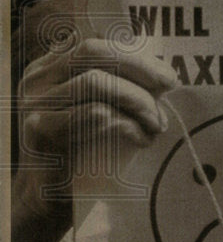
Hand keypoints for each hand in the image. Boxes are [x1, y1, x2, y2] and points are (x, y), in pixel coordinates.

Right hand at [13, 37, 176, 241]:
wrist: (49, 198)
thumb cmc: (86, 150)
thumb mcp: (102, 110)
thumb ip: (121, 86)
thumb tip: (164, 74)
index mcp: (51, 66)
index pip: (96, 43)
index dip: (137, 55)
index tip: (168, 76)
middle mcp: (37, 79)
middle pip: (93, 51)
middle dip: (140, 68)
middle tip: (170, 87)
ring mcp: (34, 103)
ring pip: (96, 82)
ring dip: (138, 101)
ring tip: (157, 123)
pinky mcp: (40, 130)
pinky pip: (94, 114)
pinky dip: (127, 124)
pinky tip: (142, 138)